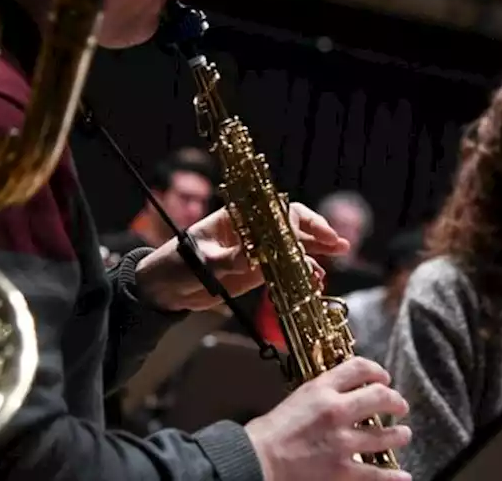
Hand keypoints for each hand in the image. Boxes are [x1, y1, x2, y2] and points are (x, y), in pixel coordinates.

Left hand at [135, 201, 349, 312]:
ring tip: (332, 263)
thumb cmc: (175, 266)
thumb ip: (229, 261)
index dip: (294, 222)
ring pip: (292, 247)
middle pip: (290, 225)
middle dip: (316, 232)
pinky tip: (315, 281)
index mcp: (236, 218)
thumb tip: (255, 259)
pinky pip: (285, 269)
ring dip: (314, 253)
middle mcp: (251, 231)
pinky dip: (301, 273)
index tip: (308, 237)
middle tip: (338, 243)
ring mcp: (255, 251)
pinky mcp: (255, 271)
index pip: (273, 212)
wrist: (163, 289)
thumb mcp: (200, 263)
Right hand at [245, 357, 412, 480]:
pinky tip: (403, 475)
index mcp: (321, 389)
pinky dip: (393, 475)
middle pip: (379, 396)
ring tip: (403, 435)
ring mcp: (343, 442)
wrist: (257, 460)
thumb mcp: (295, 399)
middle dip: (395, 400)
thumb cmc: (268, 433)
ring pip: (385, 435)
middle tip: (401, 406)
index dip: (377, 370)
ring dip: (399, 435)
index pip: (358, 368)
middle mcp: (337, 411)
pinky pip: (377, 473)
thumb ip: (320, 393)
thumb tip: (341, 393)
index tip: (383, 377)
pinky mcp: (343, 470)